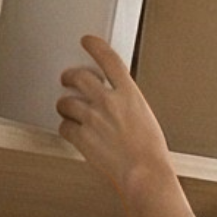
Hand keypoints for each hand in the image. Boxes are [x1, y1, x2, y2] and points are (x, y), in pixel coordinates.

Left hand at [56, 35, 172, 196]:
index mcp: (129, 94)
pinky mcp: (82, 137)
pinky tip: (71, 131)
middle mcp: (109, 101)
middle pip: (79, 76)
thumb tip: (116, 103)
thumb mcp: (146, 118)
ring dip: (65, 105)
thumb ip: (127, 105)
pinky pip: (64, 126)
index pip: (108, 58)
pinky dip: (66, 128)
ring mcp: (93, 118)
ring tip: (67, 109)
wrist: (145, 175)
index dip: (95, 46)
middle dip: (70, 76)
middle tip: (67, 78)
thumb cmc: (152, 154)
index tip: (88, 41)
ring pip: (66, 101)